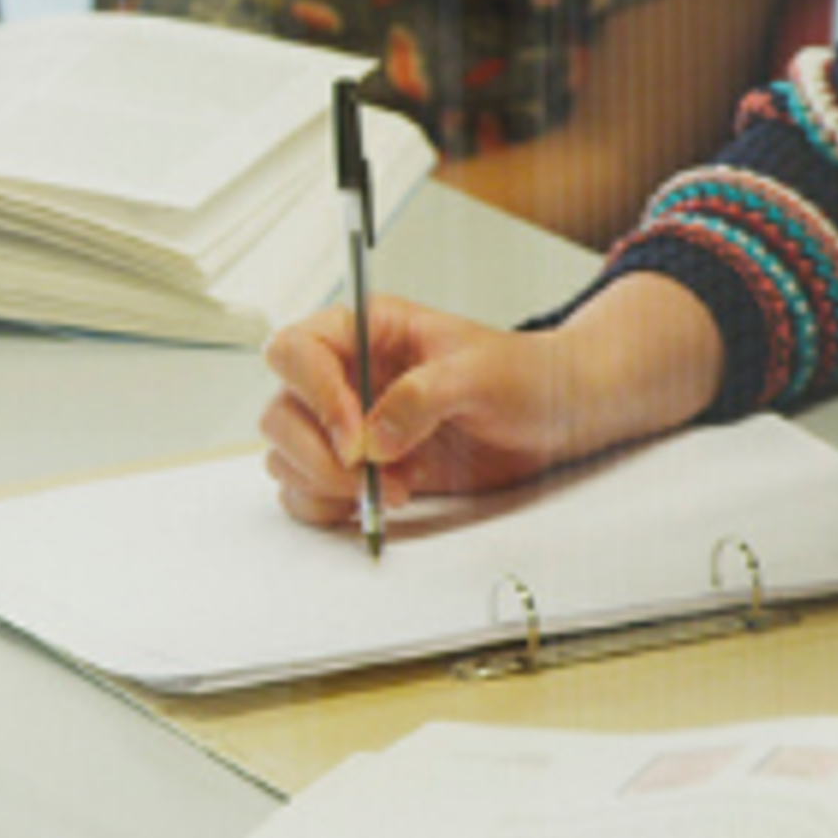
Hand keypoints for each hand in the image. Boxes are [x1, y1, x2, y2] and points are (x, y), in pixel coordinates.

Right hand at [257, 298, 602, 525]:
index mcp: (364, 330)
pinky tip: (382, 499)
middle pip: (280, 413)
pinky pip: (307, 492)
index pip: (295, 349)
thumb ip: (423, 397)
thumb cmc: (524, 375)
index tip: (354, 436)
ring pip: (286, 457)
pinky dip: (330, 507)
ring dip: (328, 485)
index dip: (313, 393)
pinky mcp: (358, 469)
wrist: (556, 417)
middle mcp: (344, 376)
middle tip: (369, 476)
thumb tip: (373, 438)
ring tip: (393, 487)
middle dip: (316, 454)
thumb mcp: (481, 373)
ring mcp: (346, 425)